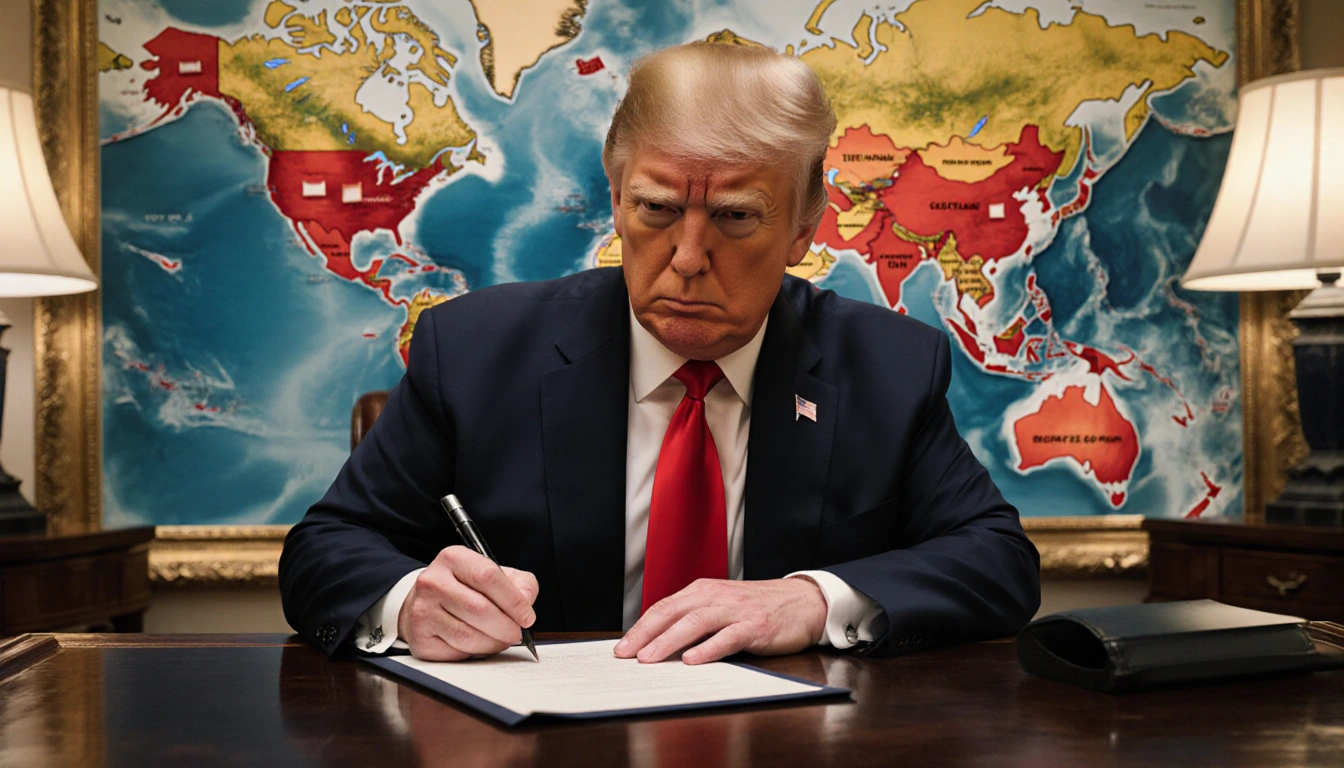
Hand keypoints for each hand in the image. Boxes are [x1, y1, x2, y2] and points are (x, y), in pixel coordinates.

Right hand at [397, 545, 538, 660]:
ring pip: (468, 636)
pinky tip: (478, 643)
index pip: (488, 577)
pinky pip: (456, 652)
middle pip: (479, 609)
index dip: (513, 600)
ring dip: (493, 643)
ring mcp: (423, 610)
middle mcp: (433, 582)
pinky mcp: (420, 638)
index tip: (527, 617)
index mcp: (453, 558)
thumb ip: (520, 583)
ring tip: (500, 639)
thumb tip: (526, 603)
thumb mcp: (493, 574)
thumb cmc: (464, 588)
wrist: (424, 603)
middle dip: (506, 627)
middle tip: (516, 633)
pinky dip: (475, 652)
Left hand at [614, 577, 827, 664]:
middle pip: (672, 613)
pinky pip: (727, 637)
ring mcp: (735, 610)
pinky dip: (708, 648)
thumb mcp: (722, 608)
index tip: (621, 648)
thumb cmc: (759, 609)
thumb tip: (659, 643)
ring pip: (695, 623)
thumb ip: (695, 620)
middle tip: (625, 654)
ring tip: (650, 659)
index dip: (640, 627)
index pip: (664, 608)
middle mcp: (716, 596)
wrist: (803, 602)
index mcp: (703, 591)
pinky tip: (692, 660)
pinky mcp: (755, 626)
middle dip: (645, 634)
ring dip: (669, 641)